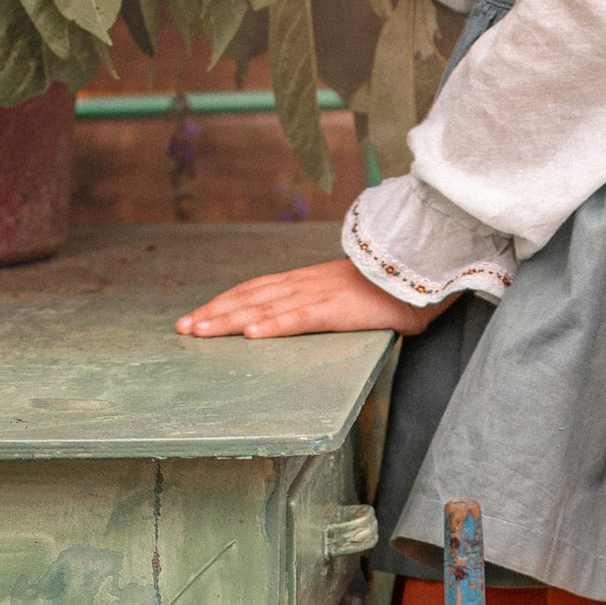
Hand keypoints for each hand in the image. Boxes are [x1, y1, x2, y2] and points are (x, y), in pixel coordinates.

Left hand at [175, 258, 432, 341]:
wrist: (423, 269)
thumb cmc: (392, 287)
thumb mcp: (350, 296)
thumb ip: (328, 306)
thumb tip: (314, 319)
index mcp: (306, 281)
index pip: (254, 290)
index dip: (223, 304)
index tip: (197, 318)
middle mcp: (305, 283)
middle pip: (249, 297)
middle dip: (213, 313)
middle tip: (182, 328)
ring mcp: (320, 294)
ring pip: (264, 307)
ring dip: (229, 320)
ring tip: (200, 332)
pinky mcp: (338, 308)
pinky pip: (300, 318)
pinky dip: (273, 326)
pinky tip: (251, 335)